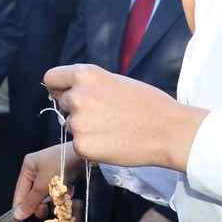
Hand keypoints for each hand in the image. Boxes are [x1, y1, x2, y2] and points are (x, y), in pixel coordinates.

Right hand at [11, 142, 80, 221]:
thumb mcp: (42, 186)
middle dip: (40, 205)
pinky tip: (68, 193)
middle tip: (44, 213)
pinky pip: (59, 190)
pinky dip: (62, 195)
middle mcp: (38, 168)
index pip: (20, 192)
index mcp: (28, 167)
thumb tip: (18, 216)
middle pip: (34, 194)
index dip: (18, 208)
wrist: (84, 156)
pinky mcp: (64, 174)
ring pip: (47, 194)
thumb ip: (30, 202)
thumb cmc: (60, 166)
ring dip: (53, 201)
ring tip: (59, 203)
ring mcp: (51, 171)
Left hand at [43, 64, 207, 171]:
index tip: (65, 93)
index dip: (59, 87)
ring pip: (72, 125)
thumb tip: (68, 91)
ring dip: (86, 128)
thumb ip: (90, 84)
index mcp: (85, 75)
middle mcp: (77, 97)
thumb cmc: (148, 104)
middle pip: (63, 103)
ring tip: (114, 128)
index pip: (52, 78)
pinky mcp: (82, 146)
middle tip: (106, 115)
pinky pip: (79, 145)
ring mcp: (78, 123)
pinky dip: (92, 146)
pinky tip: (113, 142)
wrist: (170, 131)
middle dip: (78, 108)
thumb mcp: (116, 81)